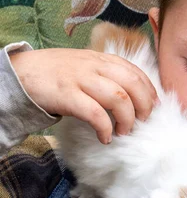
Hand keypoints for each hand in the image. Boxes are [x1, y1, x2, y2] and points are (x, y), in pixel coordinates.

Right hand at [10, 48, 157, 143]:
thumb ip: (107, 75)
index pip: (135, 72)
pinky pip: (94, 113)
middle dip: (144, 106)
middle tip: (142, 122)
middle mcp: (94, 66)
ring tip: (123, 132)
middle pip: (132, 84)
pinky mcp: (67, 95)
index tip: (153, 107)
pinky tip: (105, 137)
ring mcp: (81, 79)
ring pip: (118, 98)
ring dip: (127, 119)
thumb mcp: (85, 66)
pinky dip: (104, 128)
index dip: (149, 91)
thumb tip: (133, 97)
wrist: (22, 72)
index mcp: (101, 59)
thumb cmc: (57, 73)